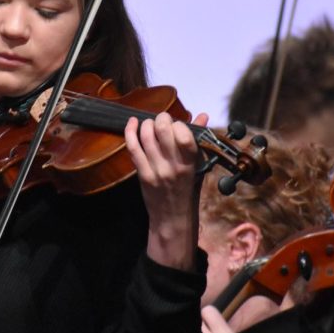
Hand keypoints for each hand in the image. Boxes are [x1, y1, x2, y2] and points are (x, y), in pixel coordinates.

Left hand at [124, 111, 207, 268]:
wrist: (172, 217)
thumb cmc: (188, 189)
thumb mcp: (198, 165)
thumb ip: (198, 140)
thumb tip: (202, 116)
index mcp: (190, 163)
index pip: (184, 134)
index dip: (179, 123)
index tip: (178, 125)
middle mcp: (173, 165)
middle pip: (162, 130)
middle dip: (162, 119)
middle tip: (162, 121)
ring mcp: (156, 170)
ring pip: (146, 136)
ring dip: (147, 124)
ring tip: (150, 124)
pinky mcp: (142, 174)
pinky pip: (133, 147)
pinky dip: (130, 131)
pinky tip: (132, 122)